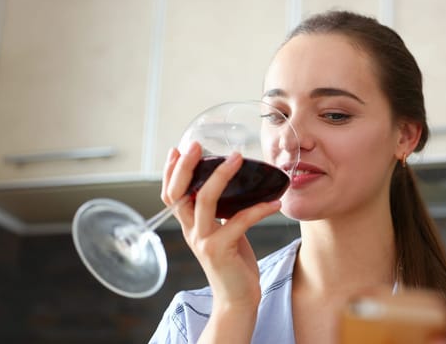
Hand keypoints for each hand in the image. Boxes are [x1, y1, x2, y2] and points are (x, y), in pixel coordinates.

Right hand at [161, 142, 281, 310]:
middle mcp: (192, 232)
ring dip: (221, 176)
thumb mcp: (221, 234)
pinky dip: (259, 209)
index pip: (170, 195)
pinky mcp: (221, 250)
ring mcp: (204, 241)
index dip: (170, 172)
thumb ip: (219, 214)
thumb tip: (228, 187)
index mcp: (190, 226)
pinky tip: (275, 202)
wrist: (237, 300)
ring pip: (205, 201)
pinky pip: (239, 221)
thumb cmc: (233, 263)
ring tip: (238, 158)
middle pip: (179, 193)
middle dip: (186, 166)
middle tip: (197, 145)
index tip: (178, 149)